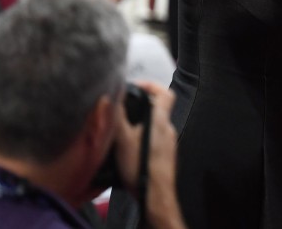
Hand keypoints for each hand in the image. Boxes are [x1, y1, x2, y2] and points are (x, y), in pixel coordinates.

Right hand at [114, 81, 183, 227]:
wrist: (155, 195)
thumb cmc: (141, 166)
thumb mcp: (123, 139)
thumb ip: (118, 117)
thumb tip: (112, 97)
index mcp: (160, 120)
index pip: (165, 92)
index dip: (151, 85)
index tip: (136, 87)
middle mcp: (168, 129)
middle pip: (157, 109)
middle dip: (139, 107)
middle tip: (121, 110)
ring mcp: (169, 143)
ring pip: (154, 126)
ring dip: (139, 125)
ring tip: (120, 131)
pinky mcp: (165, 156)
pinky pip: (154, 140)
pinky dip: (142, 139)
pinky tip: (128, 148)